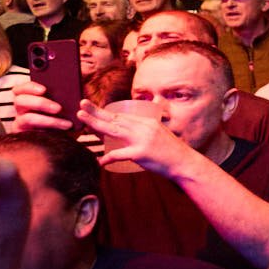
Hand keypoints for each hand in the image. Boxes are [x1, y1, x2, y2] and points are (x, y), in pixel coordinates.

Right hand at [12, 81, 71, 131]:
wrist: (73, 136)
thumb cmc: (70, 115)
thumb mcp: (73, 101)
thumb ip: (73, 89)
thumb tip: (80, 75)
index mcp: (31, 95)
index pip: (21, 88)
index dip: (30, 86)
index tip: (44, 89)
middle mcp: (23, 108)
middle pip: (20, 100)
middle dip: (40, 103)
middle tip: (58, 108)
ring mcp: (22, 122)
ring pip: (27, 118)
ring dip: (48, 120)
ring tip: (66, 123)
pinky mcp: (25, 135)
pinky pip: (32, 133)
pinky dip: (48, 131)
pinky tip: (62, 131)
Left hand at [79, 100, 194, 178]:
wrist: (186, 164)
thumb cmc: (173, 153)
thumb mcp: (160, 135)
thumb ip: (146, 132)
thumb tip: (131, 132)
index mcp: (148, 122)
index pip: (122, 116)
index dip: (105, 113)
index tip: (93, 108)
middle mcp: (144, 128)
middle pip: (115, 119)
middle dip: (96, 112)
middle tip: (81, 104)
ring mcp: (142, 139)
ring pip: (114, 130)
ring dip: (96, 124)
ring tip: (82, 118)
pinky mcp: (141, 153)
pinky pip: (119, 154)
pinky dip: (108, 158)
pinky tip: (100, 161)